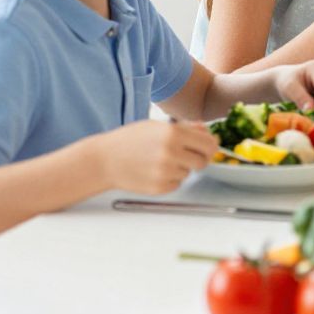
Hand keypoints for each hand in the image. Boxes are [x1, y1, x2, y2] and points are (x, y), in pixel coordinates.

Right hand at [99, 119, 216, 193]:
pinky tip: (154, 171)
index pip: (209, 143)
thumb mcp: (158, 126)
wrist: (104, 160)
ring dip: (180, 168)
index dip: (210, 146)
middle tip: (186, 155)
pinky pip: (177, 184)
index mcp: (174, 133)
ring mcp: (165, 171)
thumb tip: (207, 132)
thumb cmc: (131, 140)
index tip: (206, 148)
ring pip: (189, 173)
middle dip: (198, 159)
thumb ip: (186, 128)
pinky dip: (170, 179)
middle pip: (203, 161)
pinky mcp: (159, 187)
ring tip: (160, 161)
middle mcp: (171, 152)